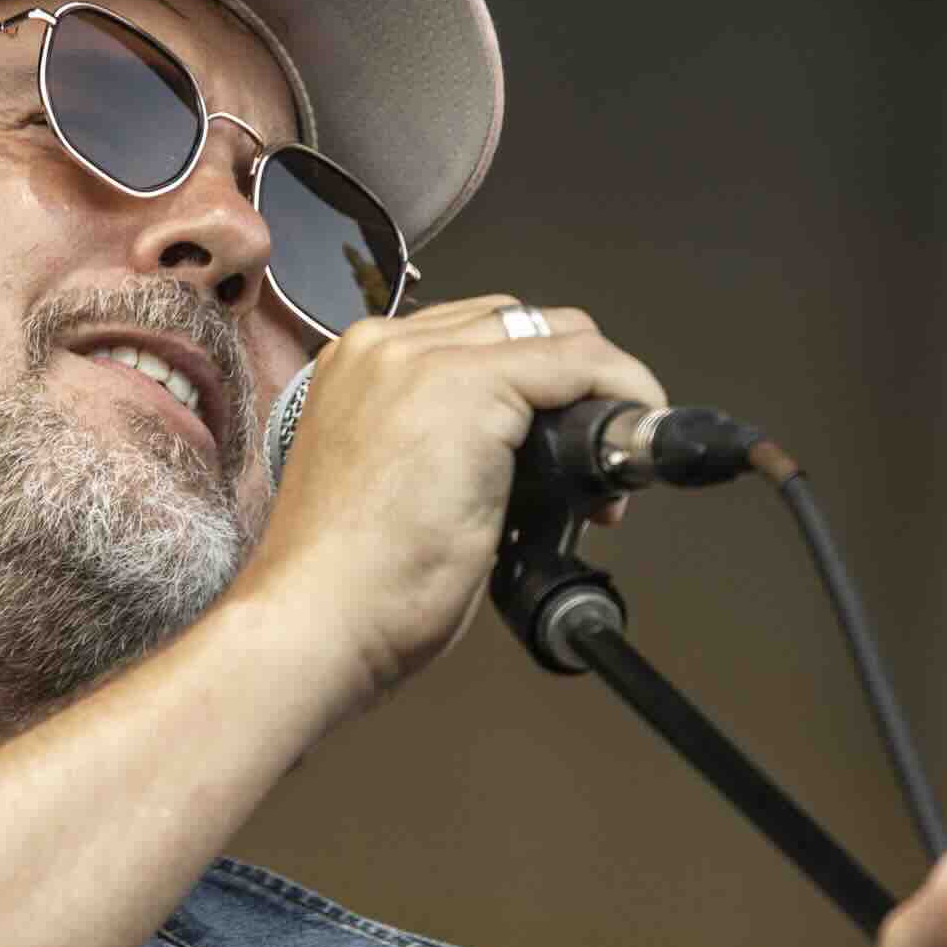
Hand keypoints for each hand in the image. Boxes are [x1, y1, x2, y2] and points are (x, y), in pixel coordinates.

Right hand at [222, 293, 665, 718]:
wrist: (316, 621)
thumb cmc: (346, 584)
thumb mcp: (391, 486)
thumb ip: (441, 447)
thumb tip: (516, 460)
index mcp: (359, 365)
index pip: (475, 336)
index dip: (535, 384)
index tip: (559, 450)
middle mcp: (385, 346)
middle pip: (520, 324)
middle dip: (571, 383)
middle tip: (587, 465)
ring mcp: (424, 361)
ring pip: (556, 335)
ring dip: (599, 390)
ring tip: (601, 474)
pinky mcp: (469, 390)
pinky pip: (579, 365)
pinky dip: (621, 393)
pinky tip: (630, 440)